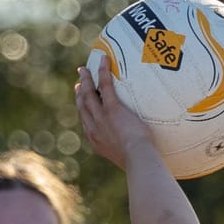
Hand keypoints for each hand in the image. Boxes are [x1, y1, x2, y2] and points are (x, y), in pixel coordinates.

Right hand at [75, 55, 157, 172]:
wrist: (139, 161)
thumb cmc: (140, 163)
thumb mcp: (131, 159)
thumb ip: (132, 152)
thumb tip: (144, 153)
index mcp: (96, 140)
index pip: (86, 122)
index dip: (82, 109)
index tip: (82, 102)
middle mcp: (94, 128)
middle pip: (83, 106)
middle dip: (79, 93)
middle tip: (79, 82)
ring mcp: (101, 117)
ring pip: (89, 94)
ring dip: (86, 80)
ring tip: (84, 69)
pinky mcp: (112, 109)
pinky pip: (105, 86)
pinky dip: (103, 72)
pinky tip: (104, 60)